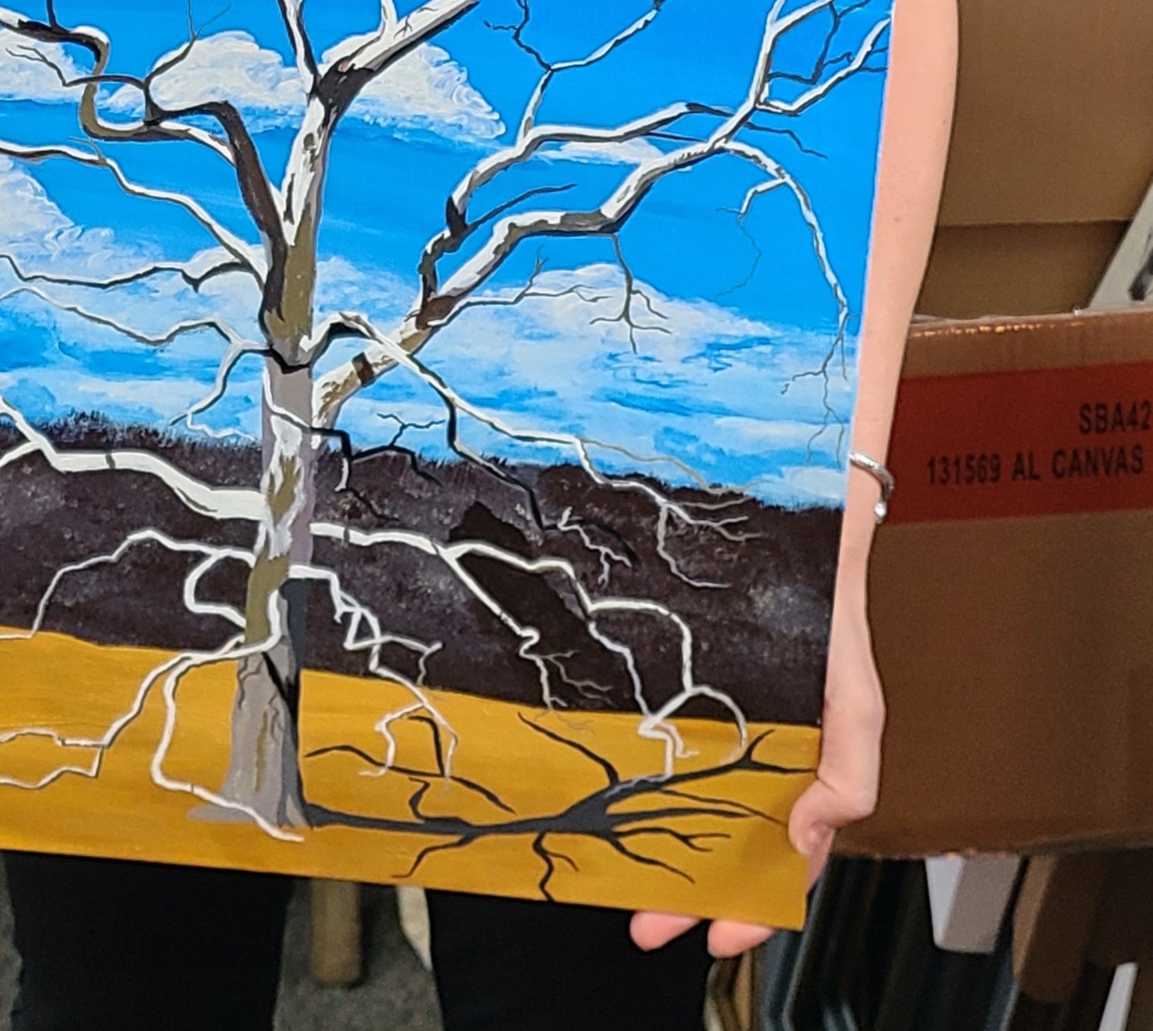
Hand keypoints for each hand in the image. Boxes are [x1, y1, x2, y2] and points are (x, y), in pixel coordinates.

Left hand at [628, 558, 882, 959]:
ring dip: (655, 847)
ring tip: (616, 875)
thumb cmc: (831, 613)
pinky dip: (638, 779)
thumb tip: (803, 838)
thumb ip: (849, 776)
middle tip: (646, 922)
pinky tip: (609, 797)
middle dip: (687, 892)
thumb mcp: (858, 704)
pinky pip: (658, 744)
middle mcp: (756, 753)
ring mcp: (715, 723)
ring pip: (684, 804)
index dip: (755, 908)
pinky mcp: (678, 687)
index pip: (781, 861)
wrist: (794, 528)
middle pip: (721, 843)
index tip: (719, 938)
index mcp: (804, 771)